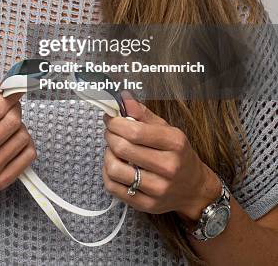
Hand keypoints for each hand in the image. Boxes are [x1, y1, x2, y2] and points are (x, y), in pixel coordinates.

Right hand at [0, 79, 36, 205]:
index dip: (8, 97)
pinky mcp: (0, 183)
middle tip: (9, 107)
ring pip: (22, 137)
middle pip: (12, 122)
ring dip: (19, 126)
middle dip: (14, 109)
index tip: (12, 91)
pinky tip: (13, 140)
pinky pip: (28, 155)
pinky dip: (26, 143)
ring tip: (7, 126)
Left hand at [102, 91, 220, 219]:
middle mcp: (168, 167)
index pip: (135, 131)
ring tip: (113, 150)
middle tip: (110, 132)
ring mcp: (158, 189)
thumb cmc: (178, 154)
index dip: (115, 123)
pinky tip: (114, 166)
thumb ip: (143, 113)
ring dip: (107, 155)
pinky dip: (107, 174)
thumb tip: (123, 98)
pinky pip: (114, 188)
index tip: (110, 118)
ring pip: (115, 169)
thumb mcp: (167, 129)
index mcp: (174, 143)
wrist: (194, 188)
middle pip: (123, 148)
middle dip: (109, 136)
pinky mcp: (147, 205)